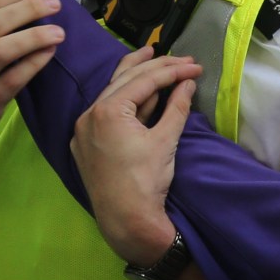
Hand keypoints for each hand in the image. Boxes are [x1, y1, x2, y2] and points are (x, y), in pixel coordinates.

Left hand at [71, 46, 201, 265]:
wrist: (127, 221)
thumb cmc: (146, 182)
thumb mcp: (166, 141)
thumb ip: (177, 108)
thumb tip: (188, 84)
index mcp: (108, 111)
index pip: (144, 80)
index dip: (173, 70)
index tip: (195, 66)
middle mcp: (89, 115)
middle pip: (125, 80)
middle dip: (154, 67)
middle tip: (180, 59)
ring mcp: (83, 130)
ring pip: (112, 94)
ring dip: (136, 80)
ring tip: (153, 60)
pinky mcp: (84, 144)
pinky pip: (104, 113)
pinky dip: (124, 102)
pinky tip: (138, 95)